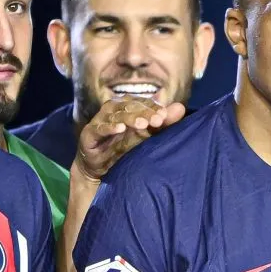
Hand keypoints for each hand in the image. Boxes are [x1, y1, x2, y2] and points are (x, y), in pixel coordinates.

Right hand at [72, 96, 186, 181]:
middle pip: (129, 106)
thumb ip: (163, 123)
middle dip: (144, 112)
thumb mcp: (146, 136)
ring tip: (142, 124)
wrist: (101, 169)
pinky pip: (99, 128)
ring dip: (129, 118)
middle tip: (158, 120)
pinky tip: (119, 129)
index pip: (142, 102)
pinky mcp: (89, 134)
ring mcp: (100, 120)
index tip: (165, 115)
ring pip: (115, 114)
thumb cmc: (125, 148)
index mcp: (127, 107)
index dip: (153, 107)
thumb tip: (181, 108)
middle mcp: (113, 110)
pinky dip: (109, 127)